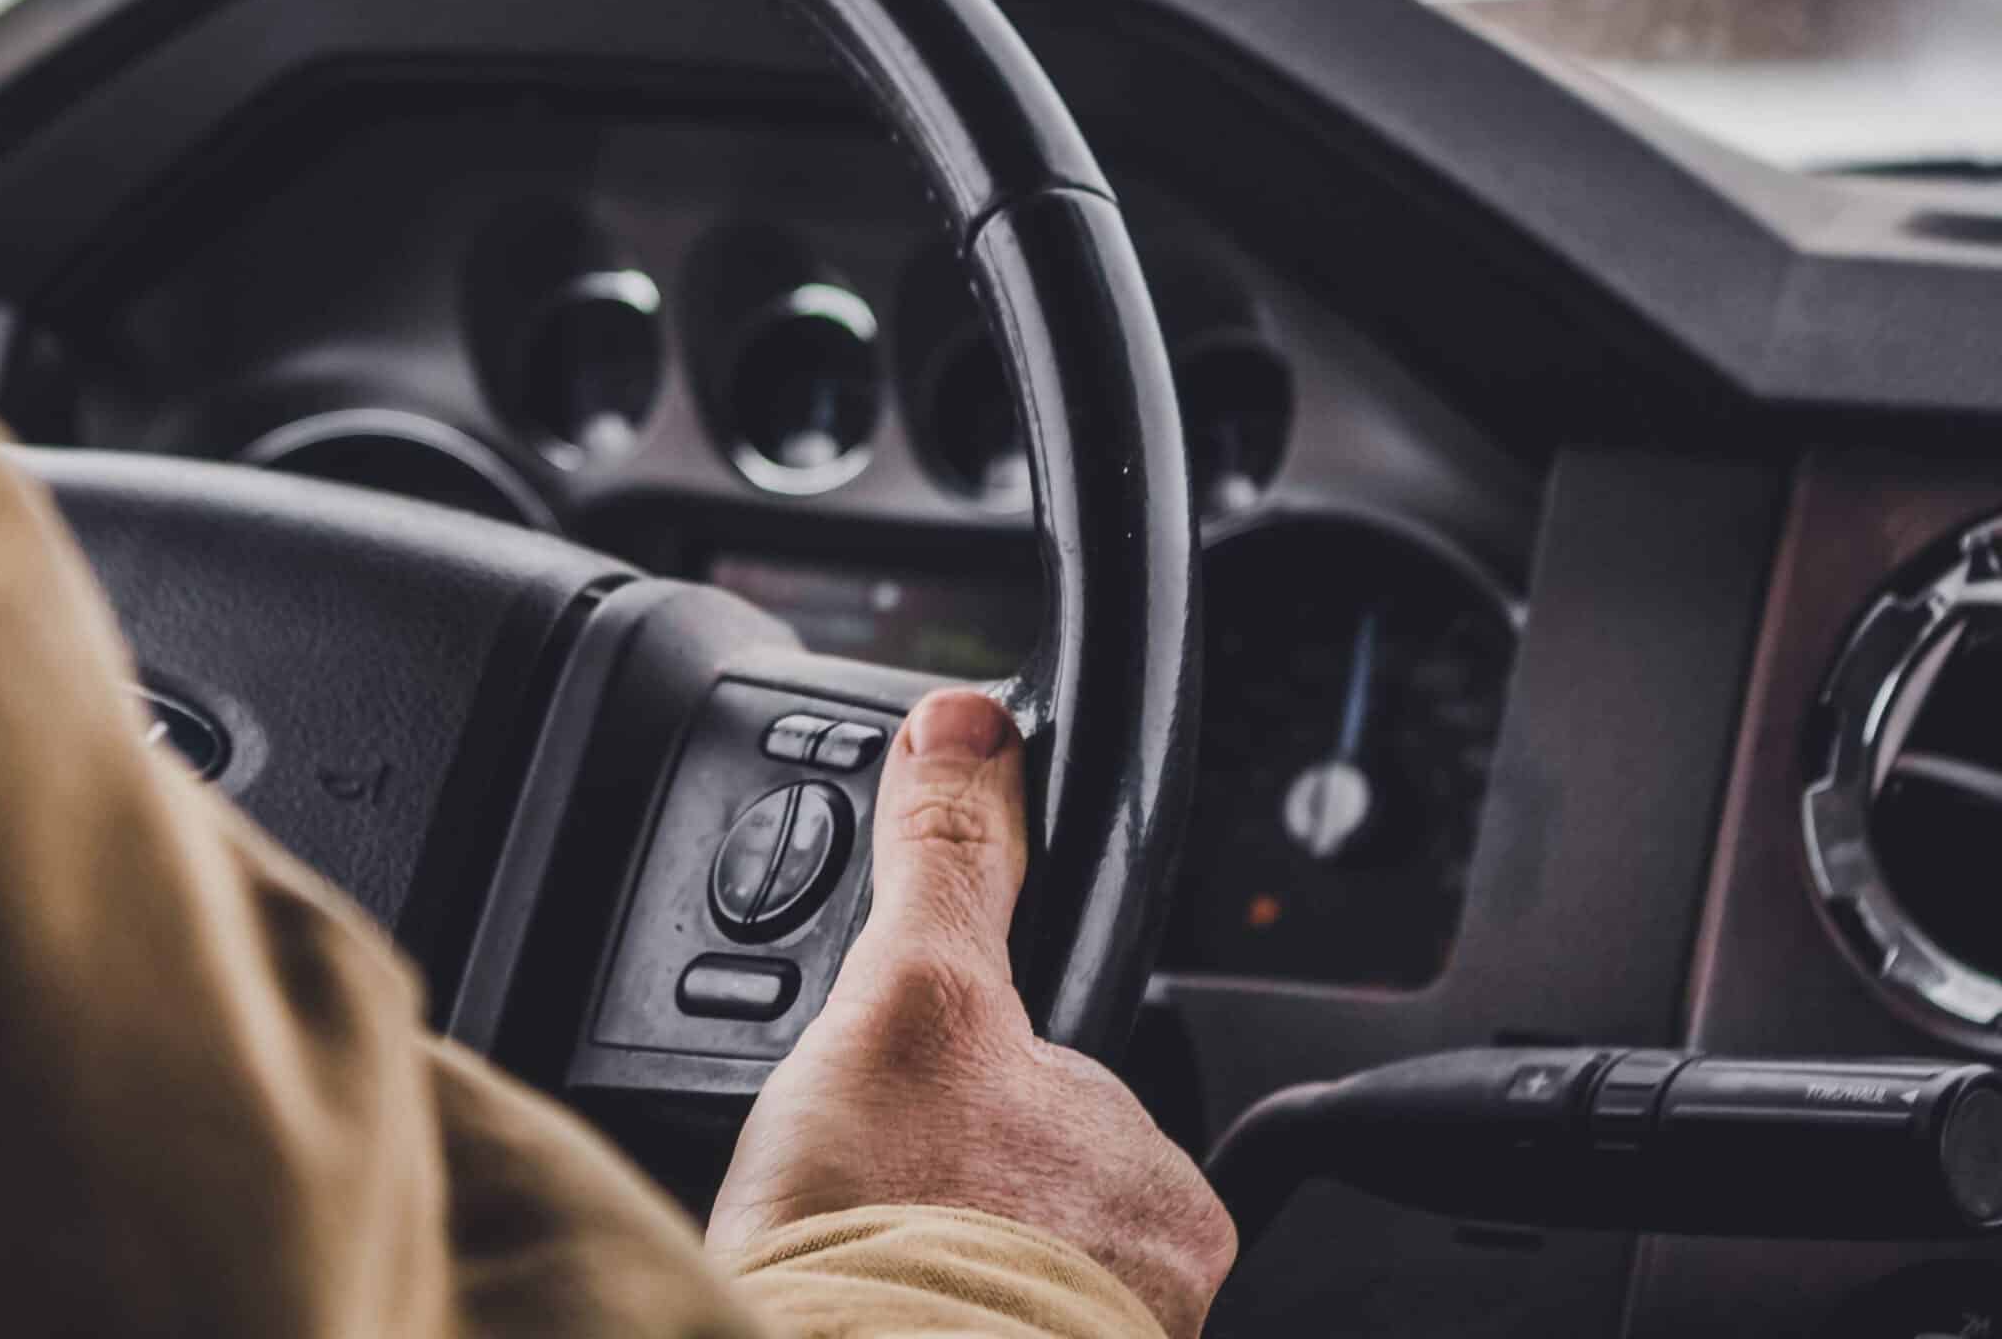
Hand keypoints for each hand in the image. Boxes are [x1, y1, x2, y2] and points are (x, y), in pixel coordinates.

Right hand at [706, 687, 1235, 1336]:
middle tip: (857, 1181)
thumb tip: (966, 725)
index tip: (903, 1105)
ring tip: (841, 1247)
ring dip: (918, 1246)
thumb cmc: (890, 1235)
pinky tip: (846, 1296)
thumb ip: (945, 863)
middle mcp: (1151, 1287)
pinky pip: (956, 1322)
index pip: (1071, 1084)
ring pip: (992, 1261)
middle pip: (1028, 1181)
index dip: (975, 1072)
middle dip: (944, 1170)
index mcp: (1164, 1187)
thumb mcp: (910, 996)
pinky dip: (901, 1308)